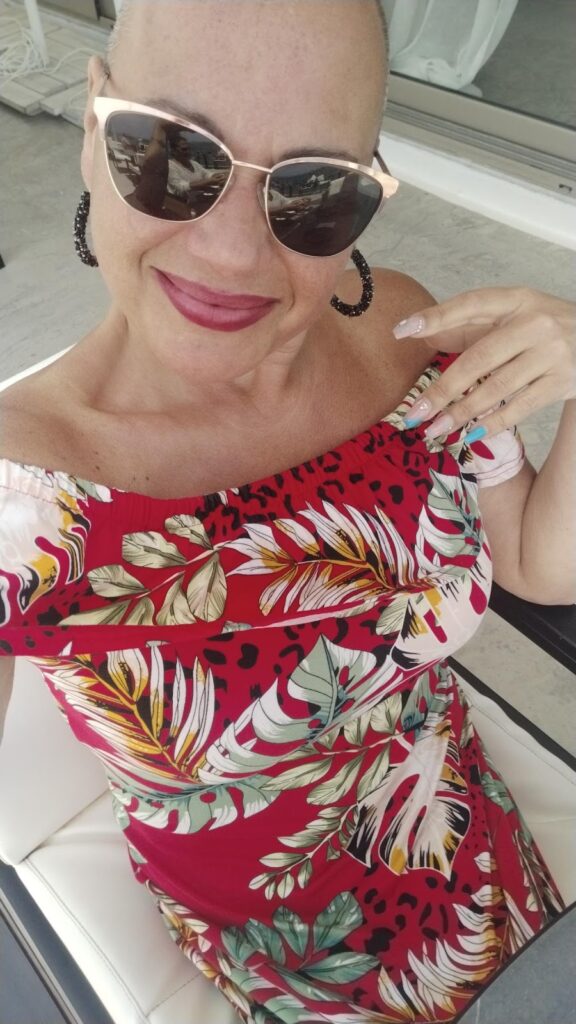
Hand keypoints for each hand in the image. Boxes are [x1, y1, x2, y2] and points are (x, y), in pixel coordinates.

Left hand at [392, 286, 575, 442]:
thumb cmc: (546, 331)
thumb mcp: (515, 317)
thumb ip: (473, 327)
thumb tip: (423, 336)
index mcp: (517, 300)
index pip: (471, 304)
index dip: (436, 317)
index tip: (402, 331)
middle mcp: (535, 322)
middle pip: (478, 358)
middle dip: (442, 390)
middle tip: (414, 414)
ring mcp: (552, 352)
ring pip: (497, 387)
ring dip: (462, 413)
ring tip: (435, 430)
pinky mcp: (564, 381)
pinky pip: (521, 406)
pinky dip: (494, 422)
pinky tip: (471, 434)